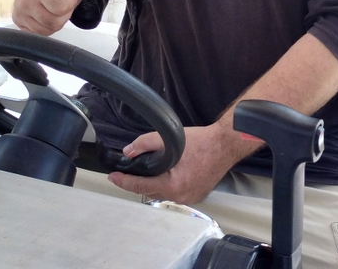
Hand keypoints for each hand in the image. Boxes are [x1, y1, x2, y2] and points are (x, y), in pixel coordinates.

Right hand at [12, 0, 81, 35]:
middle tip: (63, 1)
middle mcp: (25, 1)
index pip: (61, 7)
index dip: (71, 2)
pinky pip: (38, 33)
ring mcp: (20, 13)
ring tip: (55, 7)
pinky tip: (47, 14)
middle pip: (54, 21)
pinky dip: (46, 26)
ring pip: (47, 30)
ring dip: (56, 21)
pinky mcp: (18, 21)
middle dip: (65, 13)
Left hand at [107, 125, 258, 204]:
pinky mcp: (196, 196)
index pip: (140, 186)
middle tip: (129, 171)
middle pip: (150, 192)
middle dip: (139, 182)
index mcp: (173, 184)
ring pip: (163, 193)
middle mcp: (180, 196)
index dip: (124, 181)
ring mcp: (189, 198)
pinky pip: (175, 193)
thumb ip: (146, 143)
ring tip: (148, 171)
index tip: (113, 177)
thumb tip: (129, 151)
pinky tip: (167, 174)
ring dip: (154, 184)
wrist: (225, 145)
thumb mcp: (170, 139)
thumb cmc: (202, 142)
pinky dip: (168, 185)